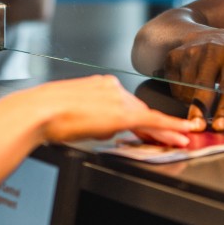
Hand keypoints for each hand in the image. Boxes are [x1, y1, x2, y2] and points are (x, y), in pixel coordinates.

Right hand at [8, 76, 204, 146]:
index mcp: (99, 85)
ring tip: (182, 139)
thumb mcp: (73, 112)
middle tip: (176, 137)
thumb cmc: (47, 115)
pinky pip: (153, 122)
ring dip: (165, 130)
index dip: (142, 117)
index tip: (151, 125)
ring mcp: (118, 99)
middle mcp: (112, 88)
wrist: (41, 111)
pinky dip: (169, 128)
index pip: (127, 103)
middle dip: (158, 126)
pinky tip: (181, 134)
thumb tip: (102, 127)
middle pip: (140, 110)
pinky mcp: (123, 114)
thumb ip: (92, 116)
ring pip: (147, 116)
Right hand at [160, 30, 223, 129]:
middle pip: (204, 86)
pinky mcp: (174, 55)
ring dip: (190, 104)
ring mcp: (191, 51)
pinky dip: (178, 93)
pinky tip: (186, 94)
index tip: (221, 125)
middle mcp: (212, 50)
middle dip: (201, 109)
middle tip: (198, 128)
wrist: (207, 33)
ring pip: (186, 86)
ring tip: (197, 112)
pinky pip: (172, 81)